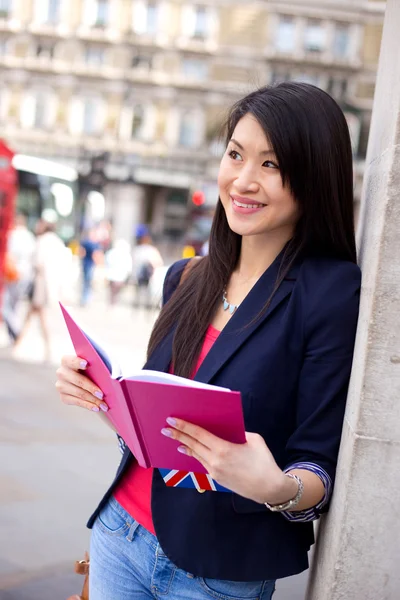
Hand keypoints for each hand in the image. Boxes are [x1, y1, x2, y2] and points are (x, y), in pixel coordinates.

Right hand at [55, 355, 107, 412]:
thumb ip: (98, 364)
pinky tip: (96, 408)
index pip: (71, 360)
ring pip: (79, 393)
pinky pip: (77, 402)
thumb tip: (111, 374)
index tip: (87, 364)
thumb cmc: (93, 369)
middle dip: (91, 388)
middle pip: (77, 380)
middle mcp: (61, 372)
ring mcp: (61, 386)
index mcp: (67, 360)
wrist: (87, 380)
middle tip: (102, 394)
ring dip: (93, 400)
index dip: (78, 362)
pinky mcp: (63, 397)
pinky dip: (88, 405)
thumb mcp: (94, 364)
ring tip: (104, 405)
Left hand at [161, 418, 286, 503]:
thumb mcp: (254, 439)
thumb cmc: (264, 461)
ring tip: (174, 438)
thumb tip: (225, 430)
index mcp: (223, 449)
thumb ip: (238, 433)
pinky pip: (202, 462)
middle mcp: (215, 461)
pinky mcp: (217, 478)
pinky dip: (194, 454)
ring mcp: (214, 471)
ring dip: (185, 445)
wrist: (269, 488)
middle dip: (178, 435)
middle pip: (193, 445)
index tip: (172, 420)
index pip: (199, 435)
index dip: (184, 426)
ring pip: (196, 455)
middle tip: (165, 428)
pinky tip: (188, 450)